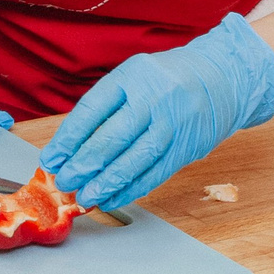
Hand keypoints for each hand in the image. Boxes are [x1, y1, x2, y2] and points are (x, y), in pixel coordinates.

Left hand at [39, 14, 273, 210]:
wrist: (222, 77)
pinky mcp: (188, 146)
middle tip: (65, 182)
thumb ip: (106, 108)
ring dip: (107, 183)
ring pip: (135, 159)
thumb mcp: (134, 77)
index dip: (69, 138)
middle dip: (84, 165)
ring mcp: (174, 123)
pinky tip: (114, 197)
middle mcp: (154, 98)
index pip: (92, 110)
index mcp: (132, 76)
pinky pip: (156, 172)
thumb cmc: (166, 79)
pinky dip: (133, 188)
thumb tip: (71, 148)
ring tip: (86, 197)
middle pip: (112, 137)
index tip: (52, 158)